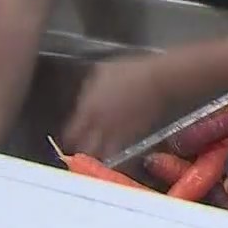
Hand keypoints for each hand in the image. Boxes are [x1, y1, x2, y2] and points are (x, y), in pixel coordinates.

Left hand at [62, 52, 194, 159]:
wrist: (158, 82)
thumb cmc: (131, 72)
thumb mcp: (102, 72)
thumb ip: (90, 88)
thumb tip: (85, 97)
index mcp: (89, 108)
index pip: (72, 132)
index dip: (69, 137)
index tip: (69, 138)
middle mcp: (100, 125)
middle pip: (84, 148)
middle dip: (81, 150)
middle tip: (80, 149)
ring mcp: (116, 133)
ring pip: (101, 154)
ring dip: (96, 155)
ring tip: (96, 153)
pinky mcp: (132, 137)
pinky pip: (118, 151)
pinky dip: (113, 152)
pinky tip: (112, 150)